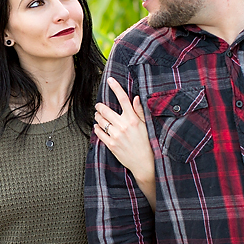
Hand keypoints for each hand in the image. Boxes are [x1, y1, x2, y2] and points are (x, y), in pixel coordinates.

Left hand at [94, 77, 155, 206]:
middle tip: (99, 106)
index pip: (123, 99)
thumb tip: (135, 98)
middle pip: (106, 110)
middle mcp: (123, 125)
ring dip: (97, 116)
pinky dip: (97, 128)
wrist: (144, 163)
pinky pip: (99, 132)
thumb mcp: (146, 126)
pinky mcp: (111, 144)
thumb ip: (139, 111)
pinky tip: (98, 127)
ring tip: (98, 116)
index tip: (110, 80)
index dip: (116, 87)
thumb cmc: (146, 143)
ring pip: (100, 120)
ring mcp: (116, 135)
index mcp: (133, 119)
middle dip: (100, 106)